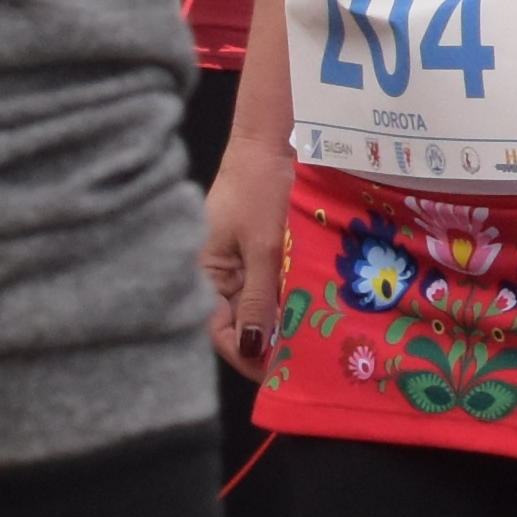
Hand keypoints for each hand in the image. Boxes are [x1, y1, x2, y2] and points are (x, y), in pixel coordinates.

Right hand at [198, 112, 292, 372]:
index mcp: (204, 276)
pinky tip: (312, 307)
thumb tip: (250, 347)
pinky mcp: (259, 254)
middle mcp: (218, 276)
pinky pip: (271, 287)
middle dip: (268, 343)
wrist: (268, 145)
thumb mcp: (261, 246)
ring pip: (259, 307)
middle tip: (302, 359)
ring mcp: (239, 266)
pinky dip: (289, 298)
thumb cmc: (258, 189)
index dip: (247, 354)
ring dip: (282, 322)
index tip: (279, 370)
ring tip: (312, 339)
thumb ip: (257, 297)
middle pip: (240, 324)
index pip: (219, 331)